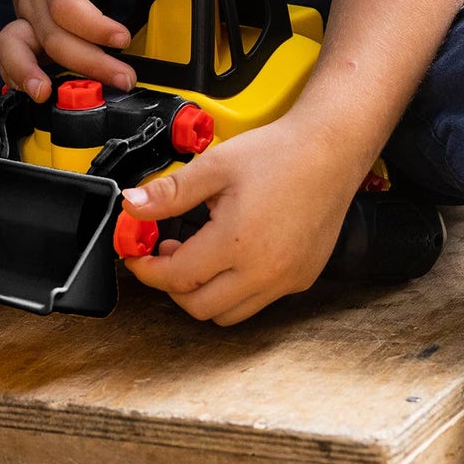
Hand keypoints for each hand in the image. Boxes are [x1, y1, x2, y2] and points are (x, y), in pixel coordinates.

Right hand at [0, 0, 176, 101]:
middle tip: (127, 77)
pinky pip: (11, 56)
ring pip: (31, 51)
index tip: (122, 35)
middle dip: (89, 63)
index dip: (93, 26)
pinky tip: (43, 92)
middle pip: (54, 38)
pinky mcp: (27, 27)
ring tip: (86, 93)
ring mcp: (28, 13)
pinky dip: (19, 76)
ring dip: (55, 75)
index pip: (66, 4)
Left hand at [117, 117, 363, 325]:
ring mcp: (286, 280)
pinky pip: (259, 301)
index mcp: (237, 244)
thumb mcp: (215, 165)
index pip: (177, 278)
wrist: (331, 150)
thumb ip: (170, 192)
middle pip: (200, 307)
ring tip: (198, 256)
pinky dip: (236, 289)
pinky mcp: (302, 278)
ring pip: (230, 313)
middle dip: (172, 286)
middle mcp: (264, 271)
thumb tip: (132, 206)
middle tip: (165, 255)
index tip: (136, 256)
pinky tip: (232, 256)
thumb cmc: (279, 153)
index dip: (147, 270)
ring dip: (204, 294)